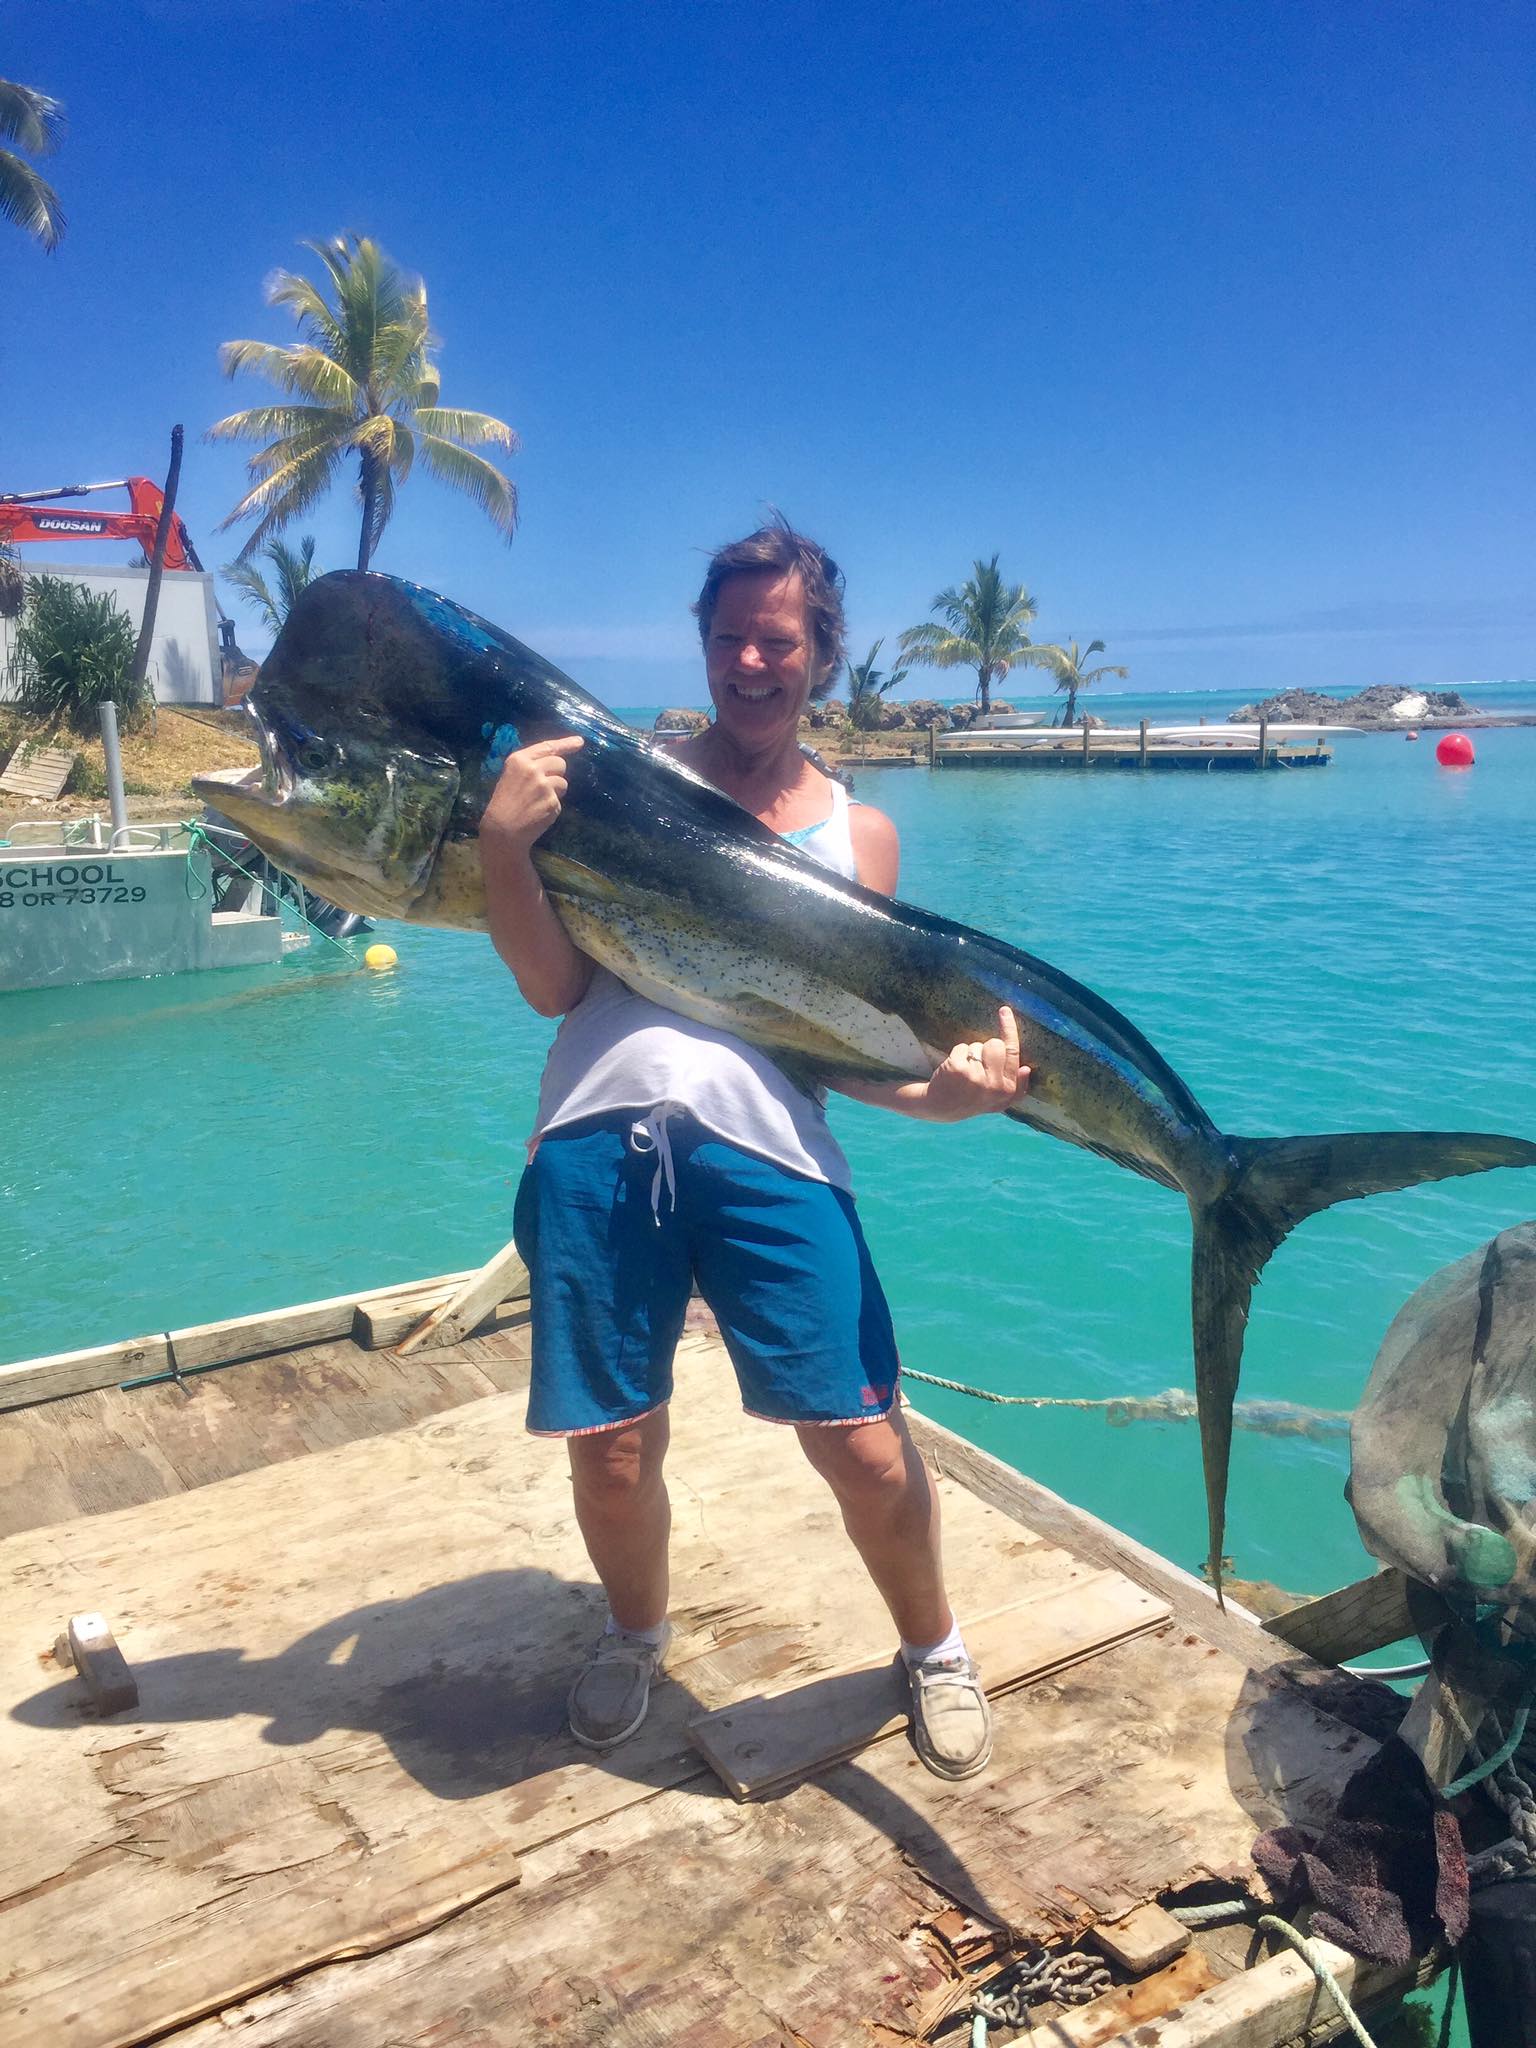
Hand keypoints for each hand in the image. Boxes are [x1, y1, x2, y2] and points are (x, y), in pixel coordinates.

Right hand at [480, 736, 583, 855]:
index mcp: (519, 759)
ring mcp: (544, 785)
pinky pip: (559, 800)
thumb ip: (531, 765)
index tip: (579, 741)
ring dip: (556, 791)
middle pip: (560, 763)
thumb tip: (557, 760)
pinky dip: (552, 806)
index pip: (548, 747)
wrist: (502, 830)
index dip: (566, 744)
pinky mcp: (552, 801)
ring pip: (563, 783)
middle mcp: (532, 769)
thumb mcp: (512, 775)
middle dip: (557, 772)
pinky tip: (538, 812)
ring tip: (537, 801)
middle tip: (544, 785)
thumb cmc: (504, 803)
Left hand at [921, 1006, 1031, 1120]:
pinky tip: (953, 1070)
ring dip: (971, 1053)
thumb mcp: (998, 1102)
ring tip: (965, 1071)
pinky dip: (957, 1054)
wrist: (940, 1107)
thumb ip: (1016, 1089)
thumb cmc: (972, 1099)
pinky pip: (962, 1047)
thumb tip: (1027, 1069)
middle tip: (977, 1065)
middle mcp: (994, 1085)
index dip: (1009, 1029)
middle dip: (986, 1048)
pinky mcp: (958, 1069)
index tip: (1004, 1010)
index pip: (1013, 1052)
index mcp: (1007, 1090)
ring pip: (978, 1046)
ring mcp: (976, 1077)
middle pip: (996, 1044)